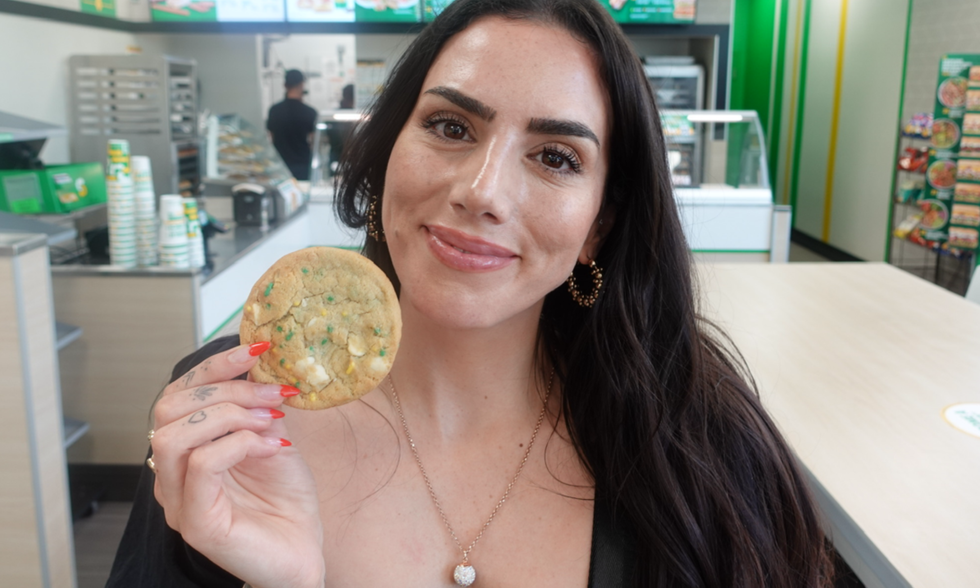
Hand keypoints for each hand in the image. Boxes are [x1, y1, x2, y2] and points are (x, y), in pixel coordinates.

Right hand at [151, 342, 325, 587]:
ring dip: (230, 414)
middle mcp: (172, 475)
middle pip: (169, 408)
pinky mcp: (196, 522)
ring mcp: (178, 500)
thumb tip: (263, 364)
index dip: (213, 366)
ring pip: (175, 436)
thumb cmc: (286, 504)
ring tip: (271, 419)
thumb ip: (258, 407)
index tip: (255, 349)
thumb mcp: (274, 440)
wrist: (302, 555)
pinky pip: (201, 466)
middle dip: (225, 388)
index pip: (179, 394)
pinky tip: (272, 445)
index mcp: (186, 450)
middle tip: (272, 393)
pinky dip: (239, 444)